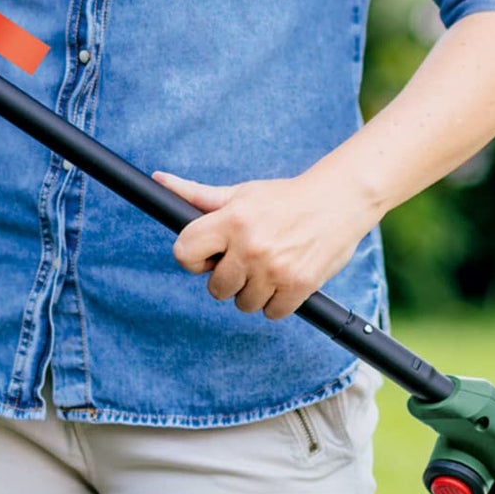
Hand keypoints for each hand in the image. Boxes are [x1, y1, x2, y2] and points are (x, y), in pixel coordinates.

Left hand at [150, 168, 375, 320]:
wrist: (336, 202)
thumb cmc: (281, 199)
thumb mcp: (239, 193)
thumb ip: (197, 195)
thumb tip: (158, 180)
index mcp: (231, 220)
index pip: (184, 252)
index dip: (191, 257)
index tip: (207, 255)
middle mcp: (250, 247)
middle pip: (215, 288)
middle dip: (225, 277)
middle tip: (242, 259)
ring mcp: (274, 270)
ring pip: (243, 304)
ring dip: (251, 291)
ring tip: (265, 266)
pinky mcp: (299, 288)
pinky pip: (270, 314)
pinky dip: (275, 302)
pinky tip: (281, 278)